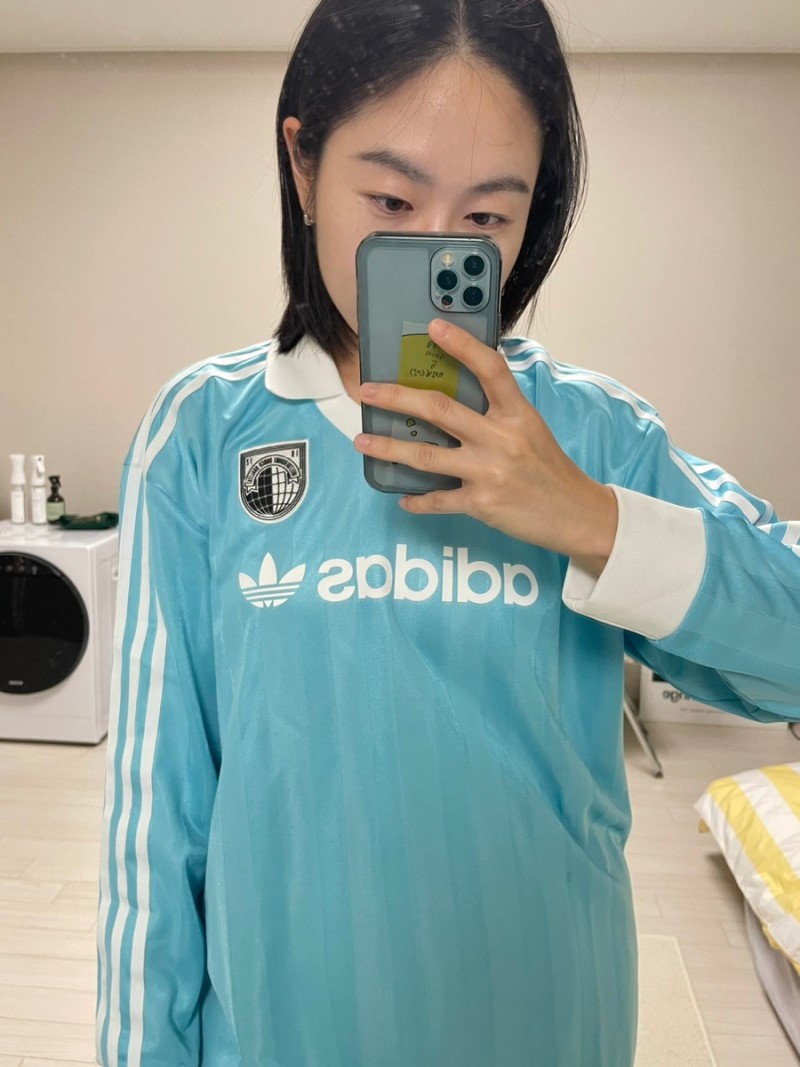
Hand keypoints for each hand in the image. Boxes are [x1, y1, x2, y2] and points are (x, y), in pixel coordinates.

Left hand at [354, 318, 617, 576]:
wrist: (575, 514)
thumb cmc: (549, 468)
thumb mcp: (530, 428)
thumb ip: (498, 411)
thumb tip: (455, 394)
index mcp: (517, 413)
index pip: (490, 369)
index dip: (461, 345)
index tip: (434, 327)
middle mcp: (501, 438)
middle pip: (440, 410)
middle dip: (397, 398)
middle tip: (367, 391)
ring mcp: (489, 471)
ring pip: (426, 456)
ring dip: (389, 448)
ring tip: (362, 442)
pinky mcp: (482, 502)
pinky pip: (438, 500)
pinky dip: (417, 499)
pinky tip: (403, 497)